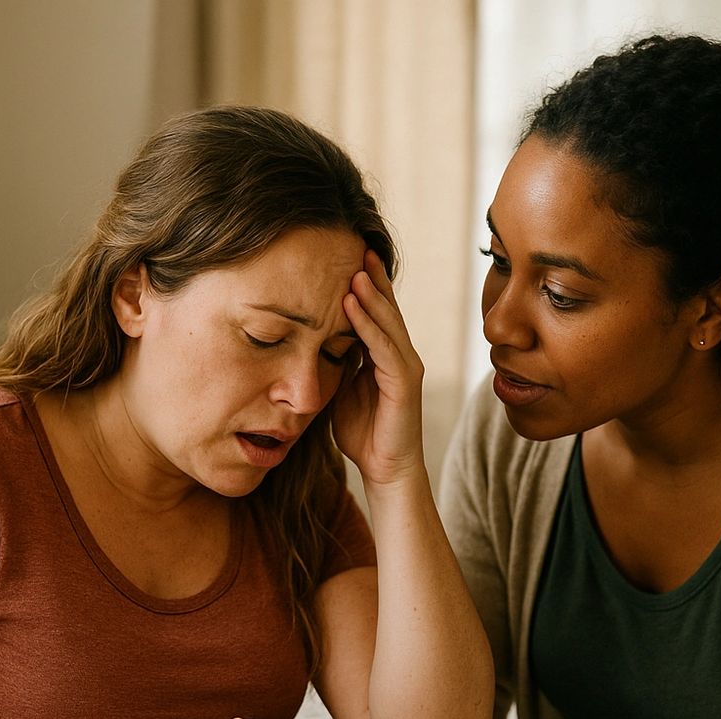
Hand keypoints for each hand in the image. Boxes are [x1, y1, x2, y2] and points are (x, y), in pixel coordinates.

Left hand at [333, 250, 426, 487]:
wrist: (385, 471)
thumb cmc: (363, 434)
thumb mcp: (342, 390)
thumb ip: (337, 364)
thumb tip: (315, 340)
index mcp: (386, 356)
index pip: (376, 313)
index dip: (365, 285)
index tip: (347, 257)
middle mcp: (401, 355)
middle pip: (386, 308)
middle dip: (372, 277)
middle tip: (357, 245)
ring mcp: (406, 367)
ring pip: (387, 322)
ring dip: (370, 294)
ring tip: (354, 268)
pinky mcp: (404, 383)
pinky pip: (384, 346)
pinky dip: (368, 324)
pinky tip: (352, 304)